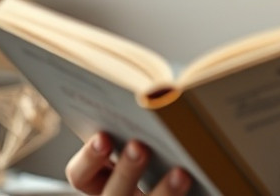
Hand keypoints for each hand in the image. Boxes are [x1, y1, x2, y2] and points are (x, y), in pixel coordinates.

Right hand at [65, 132, 191, 194]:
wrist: (192, 179)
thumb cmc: (161, 145)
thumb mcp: (146, 138)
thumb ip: (142, 126)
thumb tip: (159, 95)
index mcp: (103, 181)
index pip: (81, 176)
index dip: (88, 158)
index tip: (103, 137)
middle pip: (114, 194)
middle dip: (126, 170)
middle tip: (140, 147)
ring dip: (164, 191)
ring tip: (181, 173)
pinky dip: (181, 193)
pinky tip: (198, 178)